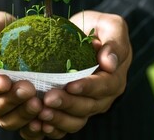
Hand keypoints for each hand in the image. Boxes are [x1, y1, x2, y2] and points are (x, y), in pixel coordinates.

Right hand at [0, 11, 42, 131]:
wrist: (11, 40)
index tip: (5, 82)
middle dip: (10, 99)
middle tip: (29, 89)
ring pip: (5, 119)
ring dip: (22, 114)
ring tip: (38, 104)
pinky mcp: (15, 112)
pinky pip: (21, 125)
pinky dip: (31, 125)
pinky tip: (43, 120)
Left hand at [26, 11, 131, 138]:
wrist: (81, 36)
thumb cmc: (96, 28)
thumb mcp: (110, 25)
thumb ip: (115, 41)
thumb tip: (110, 62)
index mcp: (115, 76)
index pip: (105, 86)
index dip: (88, 87)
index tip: (71, 85)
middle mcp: (104, 96)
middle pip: (89, 106)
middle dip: (68, 104)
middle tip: (48, 99)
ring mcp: (89, 106)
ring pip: (77, 119)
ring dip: (59, 118)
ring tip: (41, 112)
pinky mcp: (73, 112)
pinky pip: (64, 125)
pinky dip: (52, 127)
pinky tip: (37, 124)